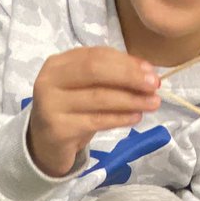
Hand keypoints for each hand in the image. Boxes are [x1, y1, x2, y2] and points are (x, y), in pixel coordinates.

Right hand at [28, 47, 159, 177]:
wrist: (44, 145)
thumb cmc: (71, 112)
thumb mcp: (86, 89)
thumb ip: (110, 76)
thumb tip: (147, 71)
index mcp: (58, 64)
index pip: (96, 55)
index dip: (126, 62)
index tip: (151, 71)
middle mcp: (49, 81)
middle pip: (95, 70)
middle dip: (129, 76)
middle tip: (155, 86)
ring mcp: (51, 105)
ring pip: (98, 97)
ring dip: (130, 100)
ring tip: (152, 103)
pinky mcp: (58, 129)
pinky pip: (96, 121)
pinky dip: (120, 118)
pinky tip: (135, 118)